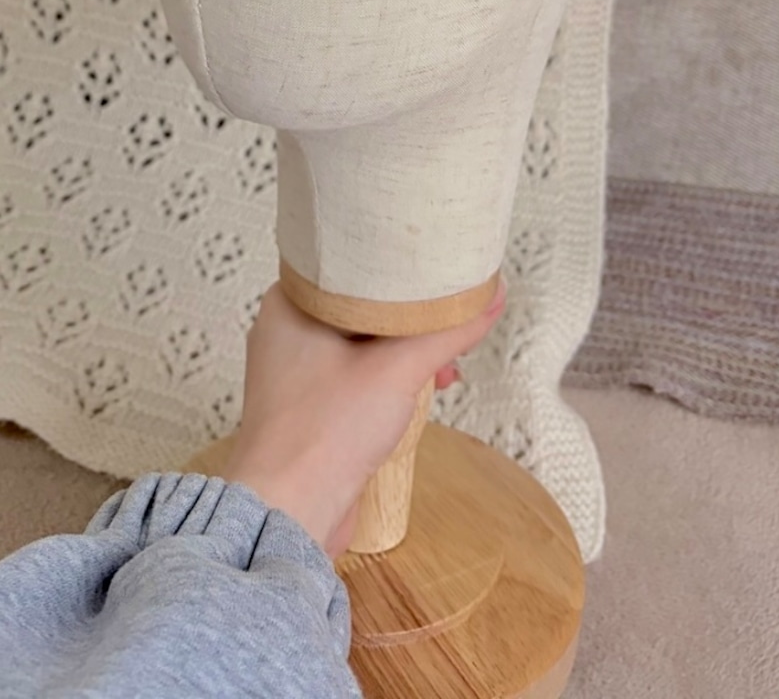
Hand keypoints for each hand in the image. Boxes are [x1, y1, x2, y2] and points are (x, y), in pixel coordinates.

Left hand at [224, 281, 504, 556]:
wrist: (289, 514)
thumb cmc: (323, 433)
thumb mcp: (399, 368)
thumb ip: (448, 330)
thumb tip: (492, 296)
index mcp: (290, 303)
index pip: (349, 263)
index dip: (395, 264)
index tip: (432, 264)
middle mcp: (286, 333)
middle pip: (361, 305)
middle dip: (410, 316)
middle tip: (447, 317)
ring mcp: (296, 375)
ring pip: (362, 344)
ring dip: (404, 352)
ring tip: (442, 363)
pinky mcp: (309, 411)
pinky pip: (356, 378)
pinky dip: (389, 380)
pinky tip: (421, 391)